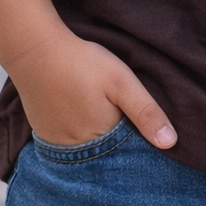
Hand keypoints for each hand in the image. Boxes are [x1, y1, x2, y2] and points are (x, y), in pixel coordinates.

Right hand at [0, 0, 176, 152]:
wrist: (35, 50)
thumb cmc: (82, 64)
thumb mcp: (122, 82)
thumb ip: (146, 112)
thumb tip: (171, 143)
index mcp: (100, 141)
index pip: (125, 154)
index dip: (137, 143)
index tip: (144, 131)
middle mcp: (76, 150)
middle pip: (105, 154)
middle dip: (117, 145)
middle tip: (121, 117)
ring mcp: (56, 144)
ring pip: (85, 149)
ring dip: (96, 140)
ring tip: (102, 116)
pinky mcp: (43, 132)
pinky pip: (67, 143)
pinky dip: (77, 134)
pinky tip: (82, 117)